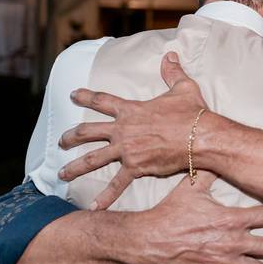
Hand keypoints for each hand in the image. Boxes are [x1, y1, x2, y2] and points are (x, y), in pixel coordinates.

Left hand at [59, 51, 207, 208]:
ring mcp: (126, 150)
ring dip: (75, 166)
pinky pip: (117, 184)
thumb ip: (172, 72)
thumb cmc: (193, 112)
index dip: (86, 96)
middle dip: (71, 136)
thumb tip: (170, 55)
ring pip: (93, 159)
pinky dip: (105, 197)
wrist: (201, 136)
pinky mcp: (135, 167)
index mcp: (132, 110)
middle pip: (88, 131)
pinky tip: (93, 208)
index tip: (73, 95)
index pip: (103, 101)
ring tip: (62, 173)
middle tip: (61, 142)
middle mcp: (123, 129)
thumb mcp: (183, 87)